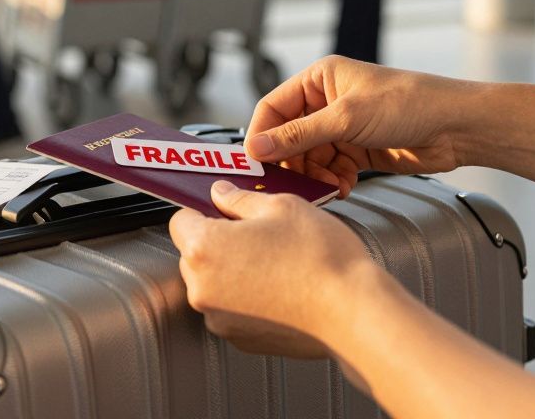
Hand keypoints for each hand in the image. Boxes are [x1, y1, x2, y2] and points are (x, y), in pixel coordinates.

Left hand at [169, 180, 376, 357]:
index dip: (204, 211)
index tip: (225, 211)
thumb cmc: (320, 258)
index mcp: (204, 248)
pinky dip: (247, 299)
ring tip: (275, 263)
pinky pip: (232, 310)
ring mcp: (219, 318)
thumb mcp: (281, 206)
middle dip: (219, 242)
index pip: (180, 220)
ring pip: (214, 284)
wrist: (353, 312)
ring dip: (233, 272)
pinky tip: (280, 288)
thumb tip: (221, 193)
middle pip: (194, 255)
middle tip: (259, 235)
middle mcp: (202, 288)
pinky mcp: (240, 340)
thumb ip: (239, 199)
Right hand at [247, 55, 473, 196]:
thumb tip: (258, 147)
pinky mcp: (357, 150)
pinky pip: (330, 169)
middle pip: (289, 137)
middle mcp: (326, 101)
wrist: (456, 127)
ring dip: (314, 175)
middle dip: (291, 161)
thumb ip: (299, 135)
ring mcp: (342, 127)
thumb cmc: (410, 103)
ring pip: (309, 157)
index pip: (273, 108)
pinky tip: (343, 186)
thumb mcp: (346, 118)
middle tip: (290, 184)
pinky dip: (332, 181)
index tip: (256, 163)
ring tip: (327, 185)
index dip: (261, 135)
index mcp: (319, 79)